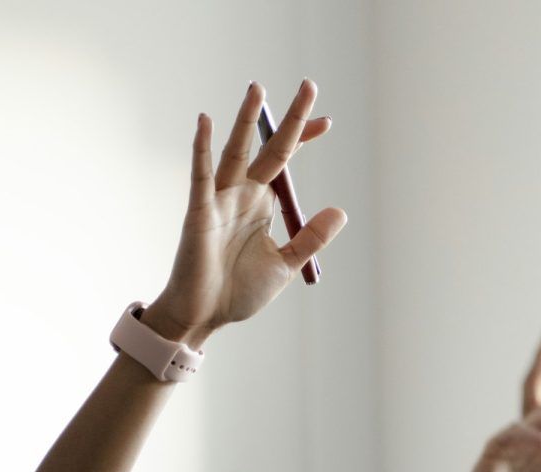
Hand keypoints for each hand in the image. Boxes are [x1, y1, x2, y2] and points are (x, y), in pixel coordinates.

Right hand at [144, 80, 347, 347]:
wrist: (204, 317)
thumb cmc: (237, 293)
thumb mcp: (285, 265)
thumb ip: (310, 238)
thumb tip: (340, 211)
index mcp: (259, 205)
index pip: (285, 162)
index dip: (304, 139)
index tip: (328, 122)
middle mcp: (241, 196)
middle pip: (269, 149)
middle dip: (289, 120)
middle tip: (309, 86)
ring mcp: (219, 201)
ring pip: (235, 152)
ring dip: (246, 121)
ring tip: (258, 89)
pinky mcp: (199, 214)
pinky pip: (201, 176)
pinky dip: (202, 149)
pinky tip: (205, 123)